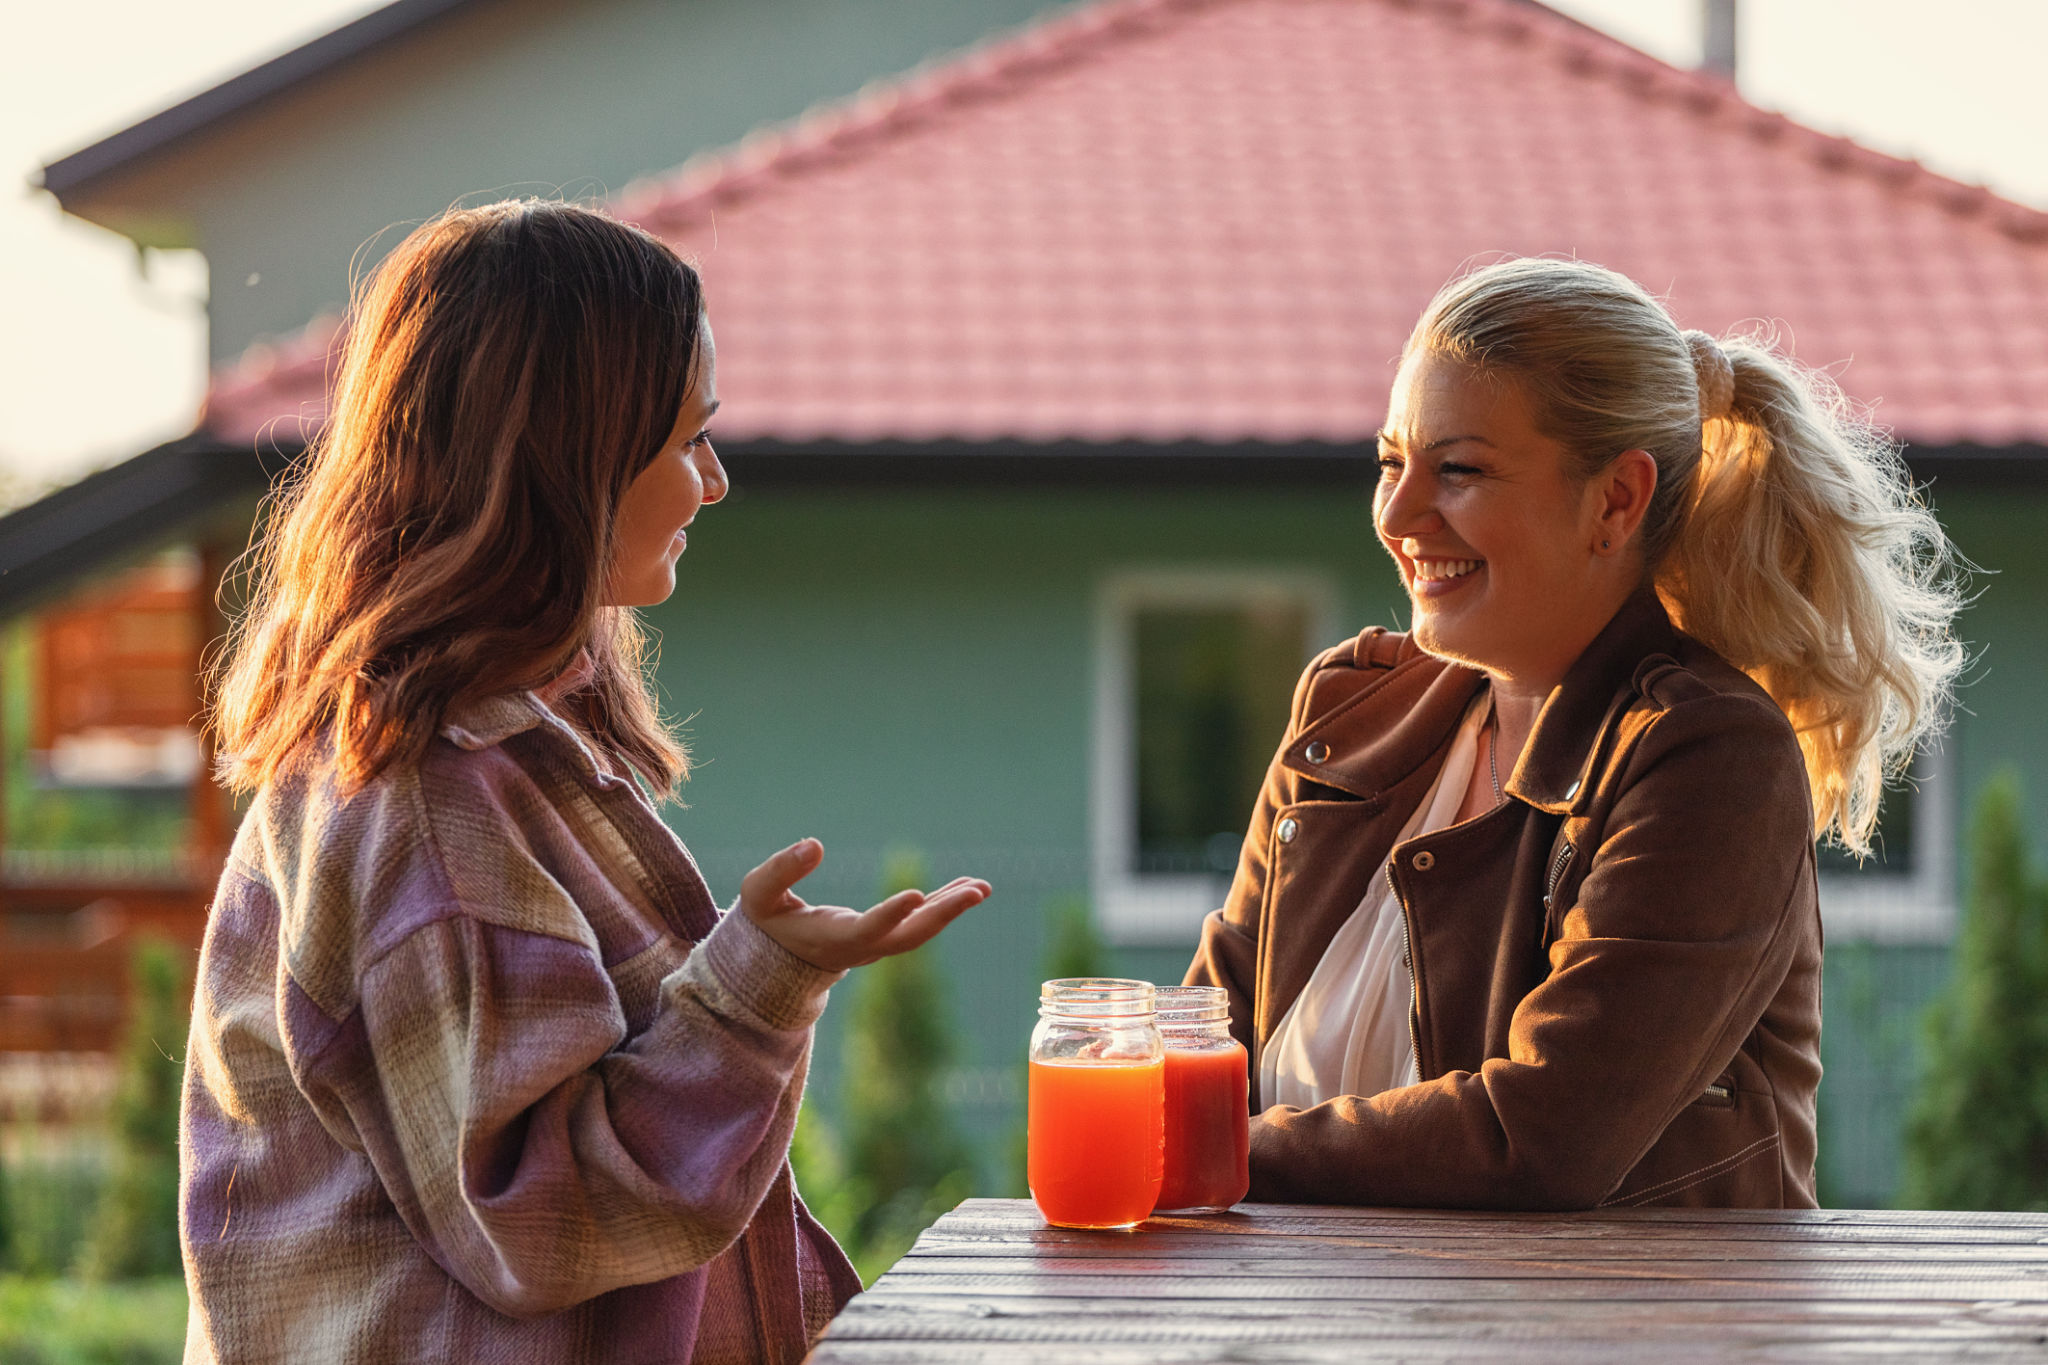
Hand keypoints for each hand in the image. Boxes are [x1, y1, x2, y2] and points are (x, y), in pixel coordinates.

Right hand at [738, 838, 989, 972]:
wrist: (777, 957)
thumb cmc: (768, 919)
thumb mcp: (760, 894)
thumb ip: (782, 870)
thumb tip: (814, 844)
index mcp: (832, 939)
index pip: (867, 930)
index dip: (891, 914)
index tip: (916, 895)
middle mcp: (862, 948)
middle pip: (909, 937)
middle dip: (943, 915)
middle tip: (976, 892)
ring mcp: (877, 946)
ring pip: (921, 932)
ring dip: (952, 909)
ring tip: (982, 887)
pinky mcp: (886, 937)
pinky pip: (921, 923)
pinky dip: (944, 905)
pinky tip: (969, 888)